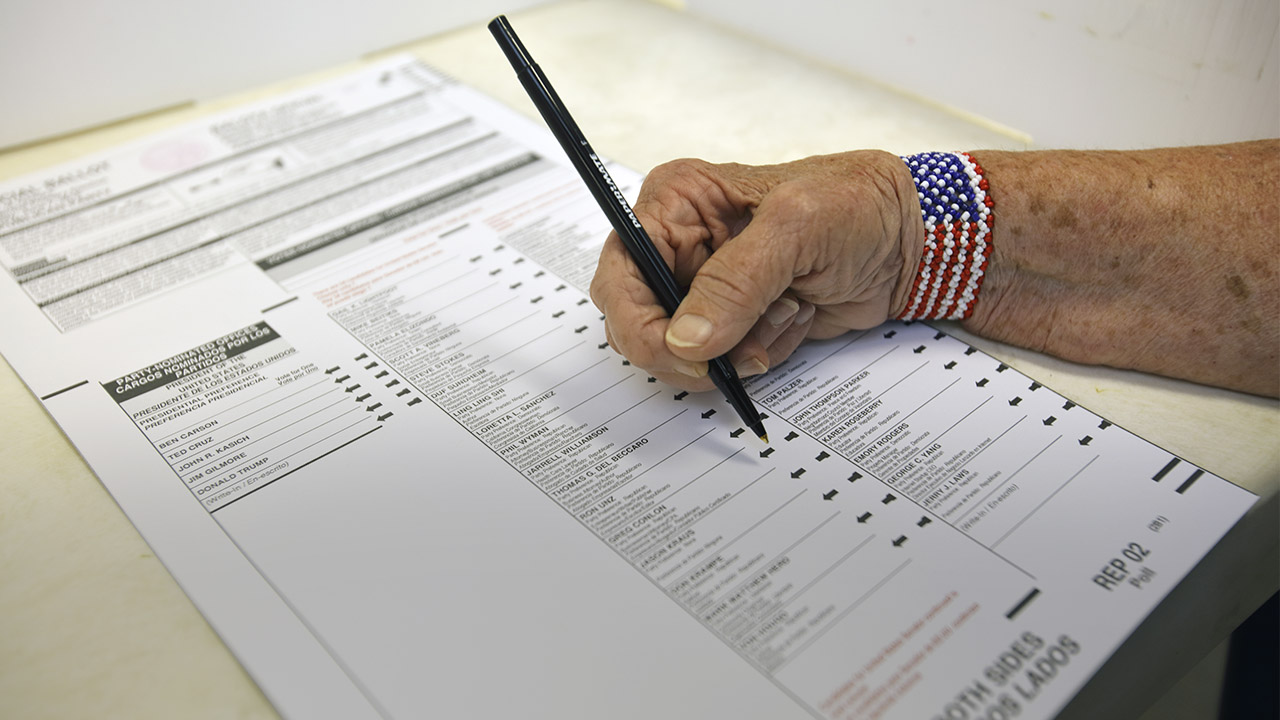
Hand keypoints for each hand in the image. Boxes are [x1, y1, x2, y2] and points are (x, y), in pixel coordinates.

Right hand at [589, 151, 922, 390]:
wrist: (908, 241)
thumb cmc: (859, 206)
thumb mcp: (796, 228)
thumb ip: (736, 282)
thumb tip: (686, 338)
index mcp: (676, 203)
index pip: (621, 275)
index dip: (642, 324)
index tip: (687, 354)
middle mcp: (678, 244)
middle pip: (640, 323)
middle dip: (697, 346)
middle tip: (747, 346)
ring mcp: (703, 286)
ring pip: (681, 352)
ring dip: (737, 350)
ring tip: (787, 311)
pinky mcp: (730, 319)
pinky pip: (719, 362)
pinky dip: (757, 356)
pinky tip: (793, 319)